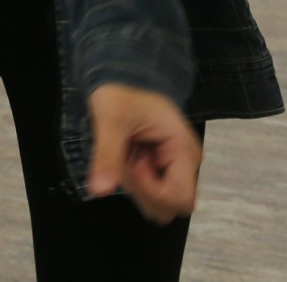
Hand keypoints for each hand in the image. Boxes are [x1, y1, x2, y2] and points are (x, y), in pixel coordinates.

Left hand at [87, 84, 202, 223]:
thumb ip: (107, 155)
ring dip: (136, 186)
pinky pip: (150, 193)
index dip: (152, 191)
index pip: (180, 198)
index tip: (133, 164)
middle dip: (142, 191)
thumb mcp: (110, 118)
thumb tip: (99, 191)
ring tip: (126, 155)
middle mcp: (186, 164)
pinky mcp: (163, 170)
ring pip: (158, 203)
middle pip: (171, 206)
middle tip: (127, 159)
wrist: (120, 80)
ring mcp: (175, 169)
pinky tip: (127, 158)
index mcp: (184, 150)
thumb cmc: (120, 93)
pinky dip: (134, 182)